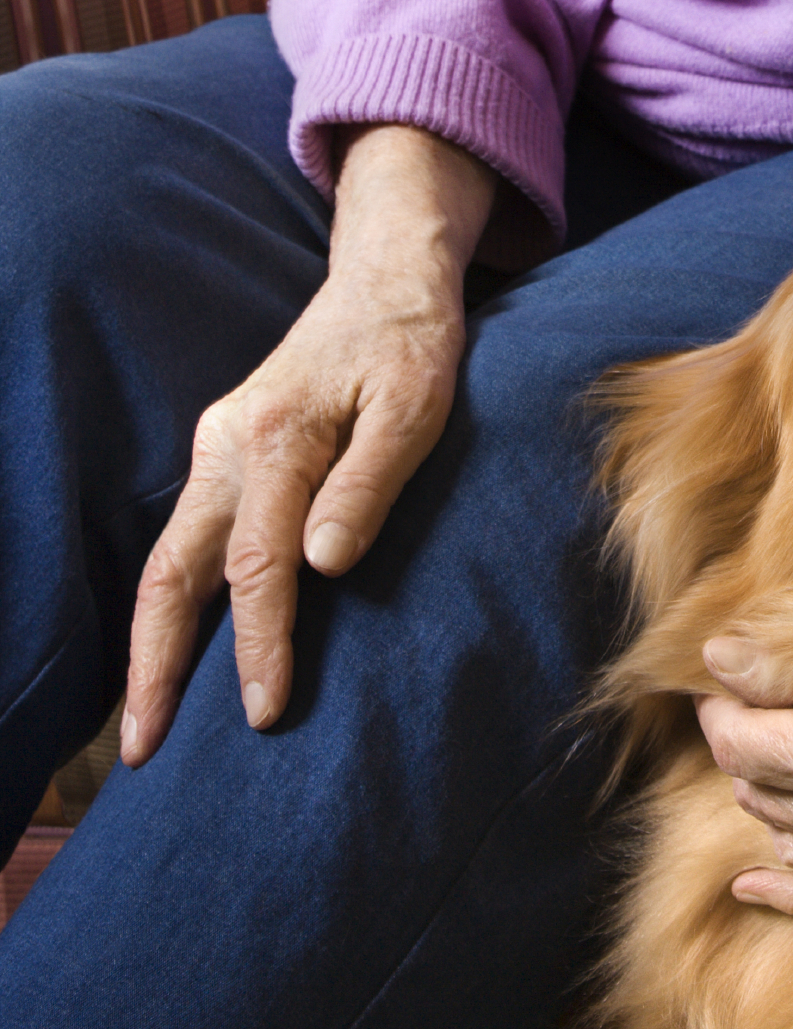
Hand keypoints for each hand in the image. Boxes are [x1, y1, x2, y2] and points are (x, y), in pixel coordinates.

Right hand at [121, 124, 495, 765]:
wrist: (386, 279)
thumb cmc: (412, 343)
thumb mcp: (416, 404)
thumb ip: (371, 481)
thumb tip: (324, 565)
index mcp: (275, 437)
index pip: (259, 564)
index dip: (260, 641)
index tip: (262, 710)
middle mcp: (228, 447)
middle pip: (173, 572)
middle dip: (154, 664)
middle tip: (140, 749)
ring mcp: (219, 450)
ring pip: (169, 560)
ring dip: (152, 642)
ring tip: (144, 723)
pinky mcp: (227, 456)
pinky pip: (189, 540)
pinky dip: (174, 603)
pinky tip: (177, 653)